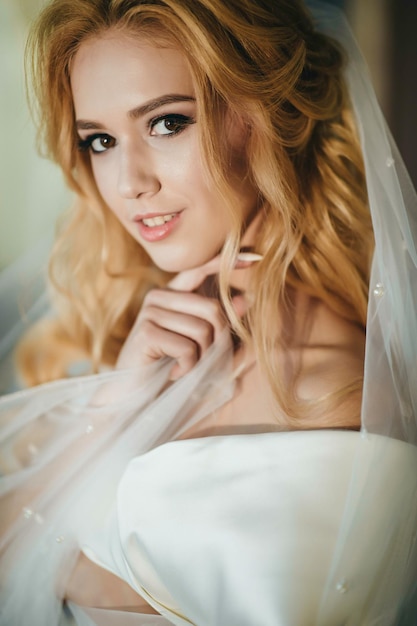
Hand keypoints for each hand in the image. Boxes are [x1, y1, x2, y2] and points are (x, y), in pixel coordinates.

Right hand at [116, 253, 257, 379]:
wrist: (133, 394)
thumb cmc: (168, 367)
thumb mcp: (198, 343)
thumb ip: (220, 321)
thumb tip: (246, 299)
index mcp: (171, 294)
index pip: (199, 270)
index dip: (224, 262)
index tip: (254, 257)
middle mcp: (158, 297)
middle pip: (211, 309)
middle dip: (217, 340)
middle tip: (203, 360)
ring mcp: (150, 313)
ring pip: (202, 331)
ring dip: (201, 358)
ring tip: (184, 367)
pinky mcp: (146, 332)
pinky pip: (187, 348)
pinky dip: (188, 367)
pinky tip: (174, 373)